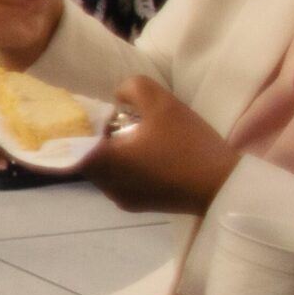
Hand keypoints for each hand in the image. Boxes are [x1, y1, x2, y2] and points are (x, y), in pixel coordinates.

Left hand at [81, 77, 238, 216]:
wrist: (224, 185)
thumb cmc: (189, 144)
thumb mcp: (163, 103)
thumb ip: (134, 88)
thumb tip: (118, 94)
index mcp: (104, 163)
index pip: (69, 146)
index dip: (77, 127)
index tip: (93, 114)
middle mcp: (107, 186)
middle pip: (86, 157)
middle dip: (97, 139)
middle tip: (119, 122)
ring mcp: (123, 199)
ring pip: (103, 171)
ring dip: (112, 154)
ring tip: (136, 137)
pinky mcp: (139, 206)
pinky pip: (120, 182)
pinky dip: (125, 168)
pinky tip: (148, 156)